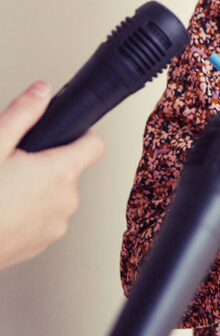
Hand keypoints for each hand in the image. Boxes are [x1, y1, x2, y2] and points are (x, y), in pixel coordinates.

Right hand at [0, 82, 104, 269]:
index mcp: (59, 174)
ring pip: (54, 195)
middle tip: (15, 164)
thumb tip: (41, 91)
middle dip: (46, 163)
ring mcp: (54, 227)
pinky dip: (28, 212)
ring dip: (36, 189)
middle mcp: (65, 201)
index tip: (71, 131)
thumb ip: (23, 113)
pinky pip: (43, 218)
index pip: (94, 144)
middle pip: (68, 170)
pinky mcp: (40, 244)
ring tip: (5, 189)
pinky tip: (4, 209)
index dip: (83, 133)